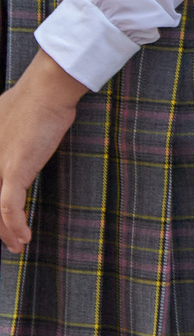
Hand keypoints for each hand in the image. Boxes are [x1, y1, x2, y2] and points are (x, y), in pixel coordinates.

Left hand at [0, 49, 85, 251]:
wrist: (47, 89)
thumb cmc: (34, 98)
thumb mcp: (6, 119)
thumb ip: (5, 134)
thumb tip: (15, 141)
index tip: (1, 224)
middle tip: (6, 240)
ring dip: (5, 232)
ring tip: (15, 246)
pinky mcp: (15, 170)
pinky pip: (9, 207)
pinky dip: (15, 225)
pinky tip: (23, 238)